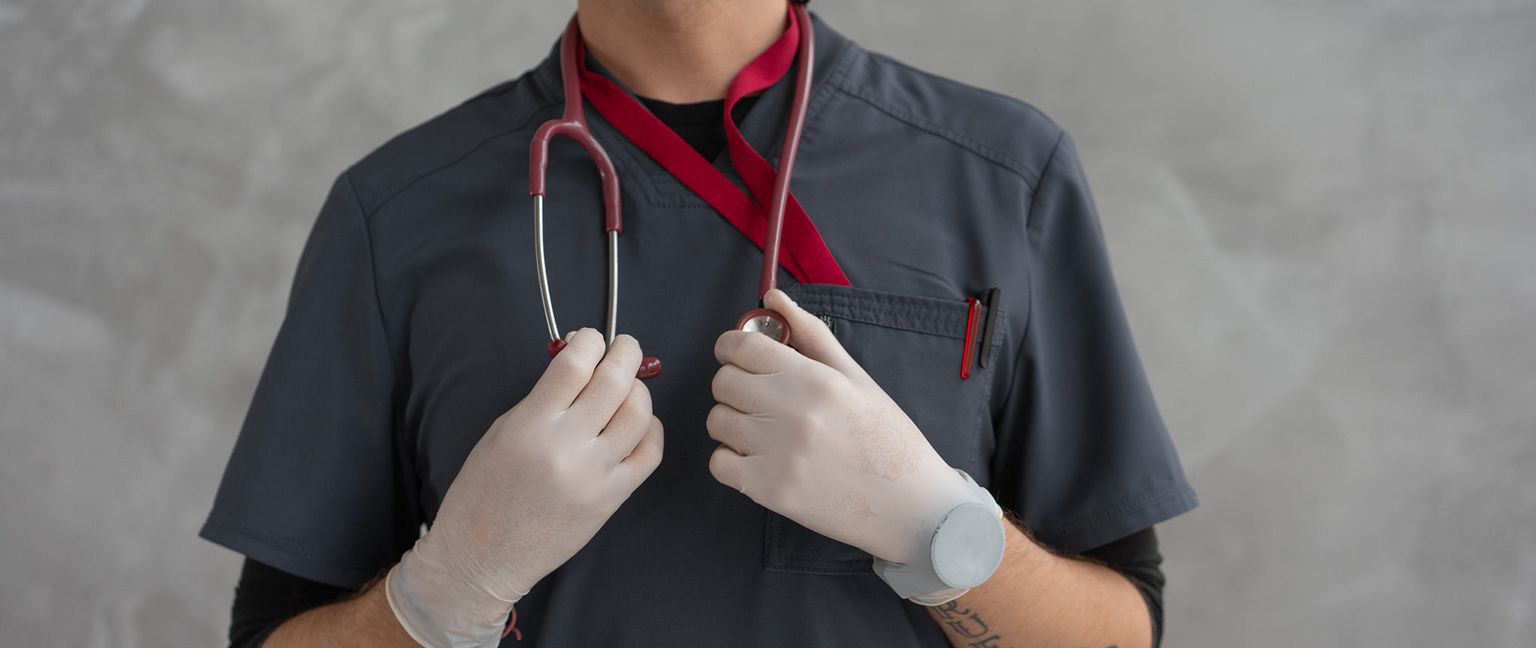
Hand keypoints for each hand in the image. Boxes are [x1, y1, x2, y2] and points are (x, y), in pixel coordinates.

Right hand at [386, 329, 663, 646]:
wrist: (483, 556)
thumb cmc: (484, 492)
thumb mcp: (502, 431)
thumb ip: (544, 396)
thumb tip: (580, 361)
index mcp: (530, 425)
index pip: (574, 365)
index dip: (590, 342)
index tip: (592, 338)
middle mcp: (566, 448)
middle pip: (615, 382)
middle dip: (625, 353)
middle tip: (625, 347)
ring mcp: (595, 475)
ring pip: (639, 414)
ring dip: (639, 389)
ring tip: (629, 385)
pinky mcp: (612, 499)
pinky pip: (649, 454)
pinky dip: (650, 430)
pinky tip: (638, 423)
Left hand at [706, 290, 971, 565]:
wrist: (911, 505)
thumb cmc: (887, 438)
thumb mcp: (857, 378)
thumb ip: (812, 335)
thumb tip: (773, 299)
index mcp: (815, 379)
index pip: (742, 346)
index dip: (732, 346)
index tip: (738, 355)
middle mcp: (792, 412)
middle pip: (723, 382)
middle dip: (734, 385)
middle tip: (758, 397)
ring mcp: (778, 454)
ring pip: (717, 421)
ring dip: (733, 423)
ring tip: (763, 431)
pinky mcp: (769, 491)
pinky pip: (719, 464)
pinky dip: (731, 461)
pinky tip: (760, 460)